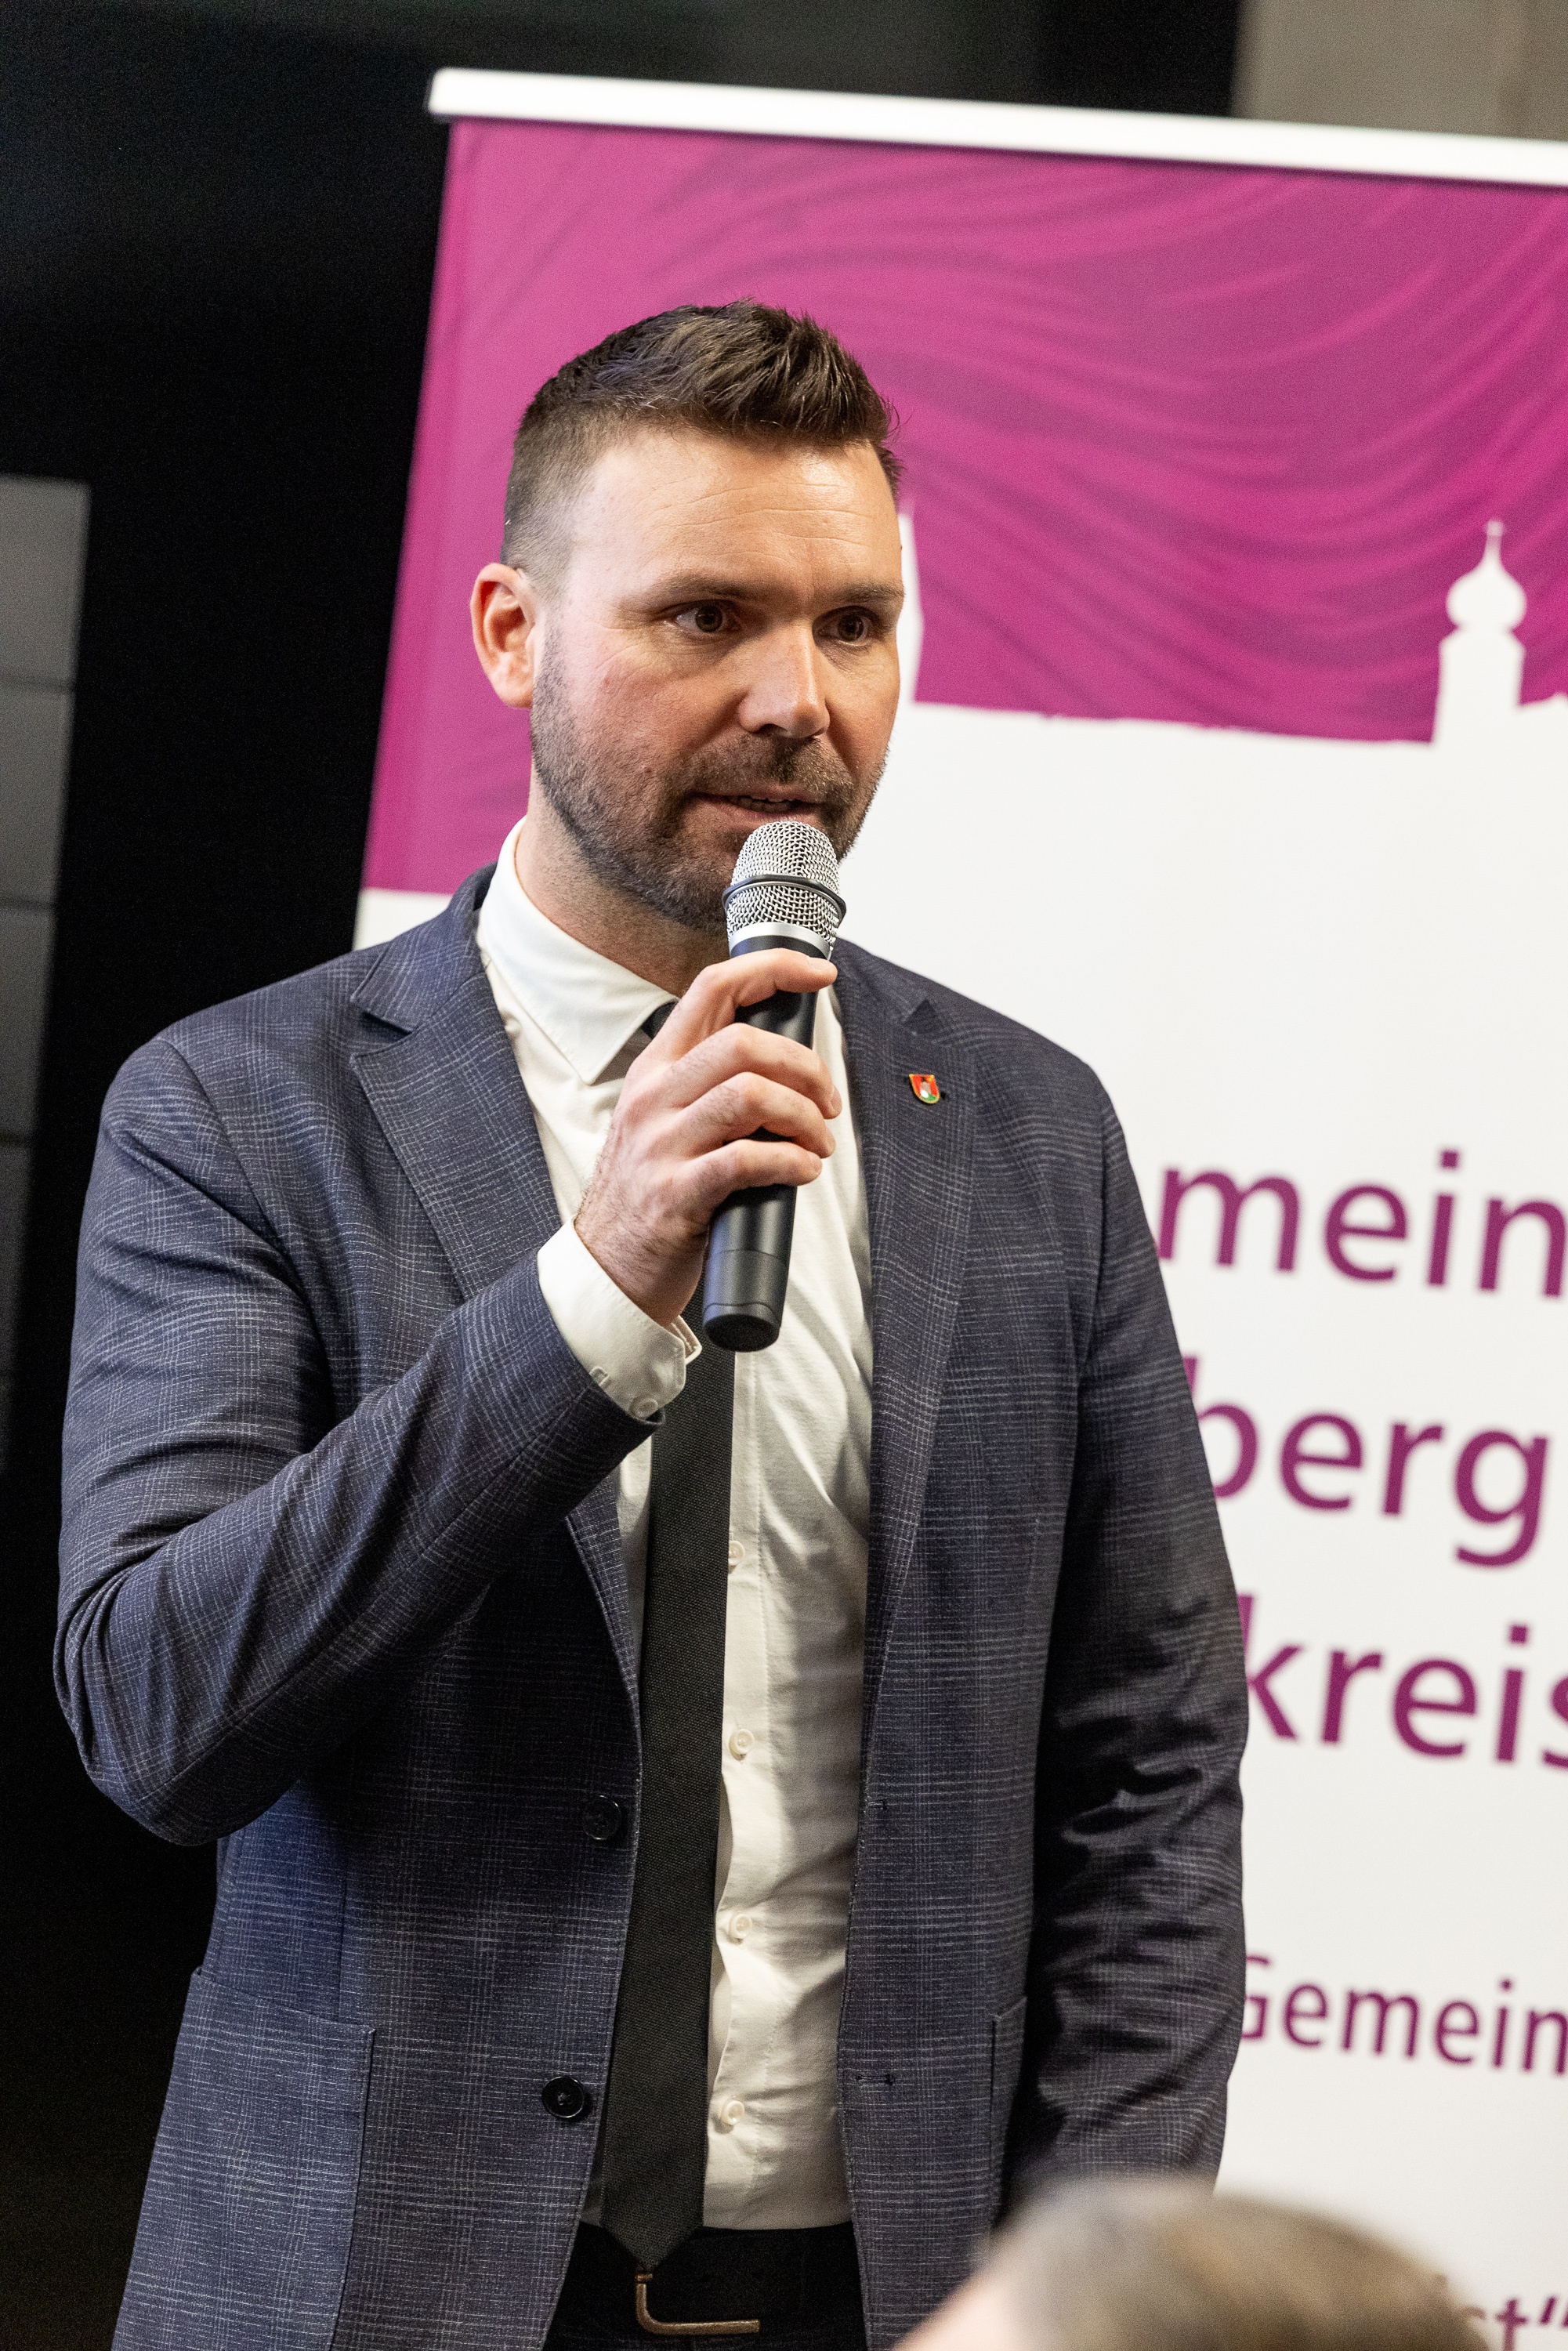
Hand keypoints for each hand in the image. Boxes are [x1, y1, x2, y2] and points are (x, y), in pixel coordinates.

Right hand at [574, 950, 840, 1329]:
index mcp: (656, 1068)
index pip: (712, 989)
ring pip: (752, 1095)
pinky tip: (802, 1171)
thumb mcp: (664, 1119)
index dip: (772, 969)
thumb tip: (788, 1061)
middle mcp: (654, 1097)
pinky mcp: (677, 1193)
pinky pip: (748, 1160)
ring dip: (805, 1117)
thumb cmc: (652, 1190)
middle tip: (827, 1103)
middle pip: (743, 1043)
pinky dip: (792, 1162)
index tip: (819, 975)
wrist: (609, 1265)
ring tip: (818, 1143)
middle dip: (805, 1067)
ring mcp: (661, 1144)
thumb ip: (709, 1083)